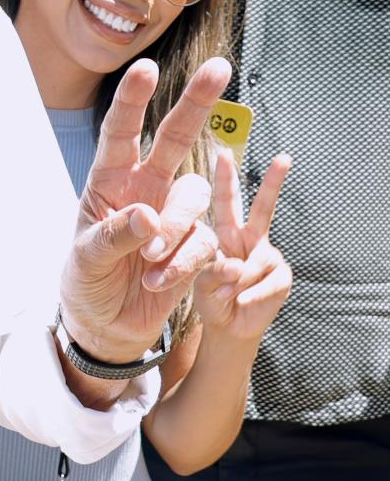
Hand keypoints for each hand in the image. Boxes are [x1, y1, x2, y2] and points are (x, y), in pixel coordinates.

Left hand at [61, 57, 230, 360]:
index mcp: (109, 180)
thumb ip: (113, 236)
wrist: (107, 323)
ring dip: (175, 230)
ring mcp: (172, 213)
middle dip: (196, 102)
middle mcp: (144, 187)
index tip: (147, 68)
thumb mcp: (87, 259)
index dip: (132, 101)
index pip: (120, 132)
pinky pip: (203, 241)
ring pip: (192, 197)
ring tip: (151, 263)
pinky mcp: (194, 243)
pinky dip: (183, 262)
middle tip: (220, 67)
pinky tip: (159, 280)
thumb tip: (147, 217)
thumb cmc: (87, 280)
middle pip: (174, 136)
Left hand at [194, 150, 291, 339]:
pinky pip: (267, 283)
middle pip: (262, 208)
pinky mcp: (281, 275)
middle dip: (274, 182)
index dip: (224, 178)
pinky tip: (243, 302)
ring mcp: (267, 255)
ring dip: (238, 283)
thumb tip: (237, 266)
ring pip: (256, 261)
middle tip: (285, 157)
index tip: (224, 152)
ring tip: (229, 296)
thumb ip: (211, 273)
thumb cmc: (210, 298)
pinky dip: (252, 295)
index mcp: (222, 232)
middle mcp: (247, 237)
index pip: (223, 202)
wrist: (227, 327)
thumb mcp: (195, 283)